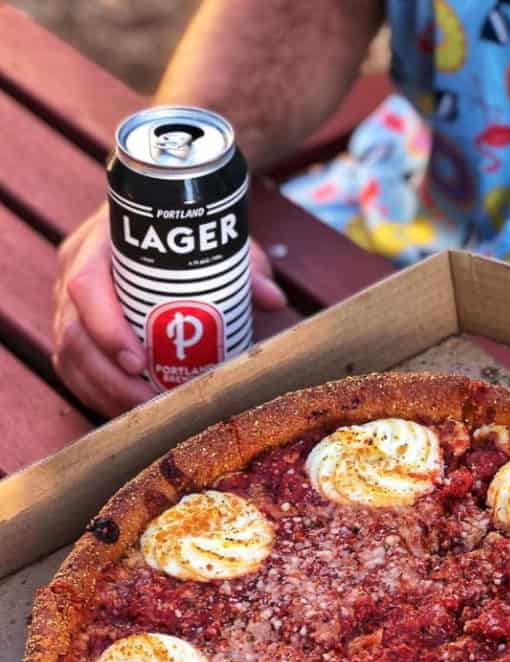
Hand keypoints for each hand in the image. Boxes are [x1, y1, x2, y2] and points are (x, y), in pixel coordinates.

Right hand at [53, 205, 286, 417]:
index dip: (106, 330)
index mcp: (98, 247)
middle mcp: (73, 276)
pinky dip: (98, 395)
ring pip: (71, 360)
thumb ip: (243, 265)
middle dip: (110, 379)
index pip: (86, 289)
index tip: (138, 362)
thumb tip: (274, 299)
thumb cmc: (180, 235)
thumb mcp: (210, 242)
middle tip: (151, 405)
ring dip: (105, 394)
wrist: (151, 227)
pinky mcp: (71, 331)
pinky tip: (129, 412)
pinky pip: (74, 371)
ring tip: (146, 416)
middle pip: (73, 337)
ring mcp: (66, 307)